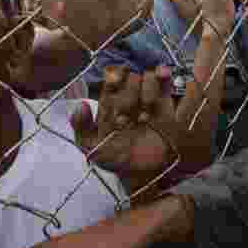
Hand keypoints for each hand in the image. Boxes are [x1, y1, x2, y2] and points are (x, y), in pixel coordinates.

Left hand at [74, 66, 178, 192]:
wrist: (146, 173)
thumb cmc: (118, 160)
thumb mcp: (94, 149)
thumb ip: (82, 129)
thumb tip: (82, 105)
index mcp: (110, 104)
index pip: (111, 81)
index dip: (113, 79)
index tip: (114, 84)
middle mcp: (129, 97)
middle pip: (130, 78)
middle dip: (130, 94)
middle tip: (128, 117)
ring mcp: (148, 98)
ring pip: (148, 78)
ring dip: (147, 93)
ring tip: (145, 117)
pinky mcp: (165, 102)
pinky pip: (165, 83)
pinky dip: (164, 75)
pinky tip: (163, 74)